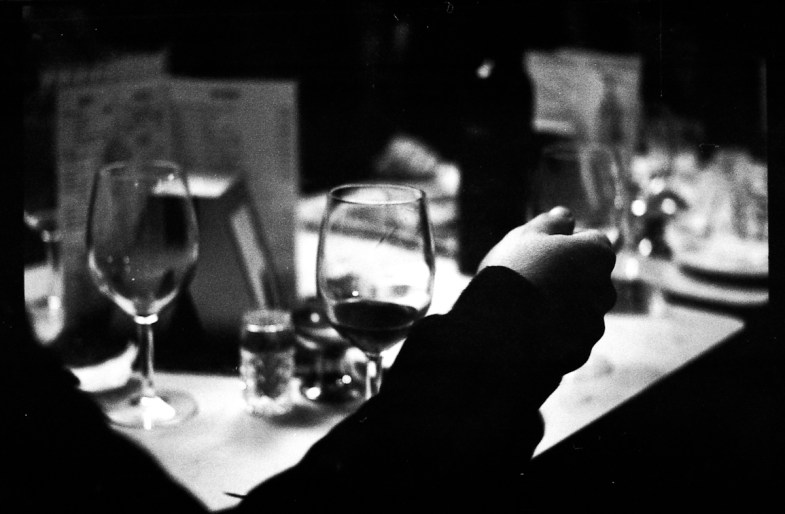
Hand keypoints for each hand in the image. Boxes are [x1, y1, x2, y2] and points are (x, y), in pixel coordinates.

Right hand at [479, 206, 616, 368]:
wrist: (499, 332)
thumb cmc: (514, 273)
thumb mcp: (526, 236)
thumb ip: (550, 222)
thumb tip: (565, 215)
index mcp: (597, 255)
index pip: (593, 239)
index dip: (567, 241)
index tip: (542, 248)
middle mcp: (605, 289)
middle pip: (589, 277)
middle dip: (569, 275)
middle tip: (531, 276)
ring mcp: (594, 324)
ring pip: (580, 309)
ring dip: (562, 306)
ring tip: (523, 308)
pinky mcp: (580, 352)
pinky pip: (569, 337)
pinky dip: (554, 333)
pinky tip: (526, 330)